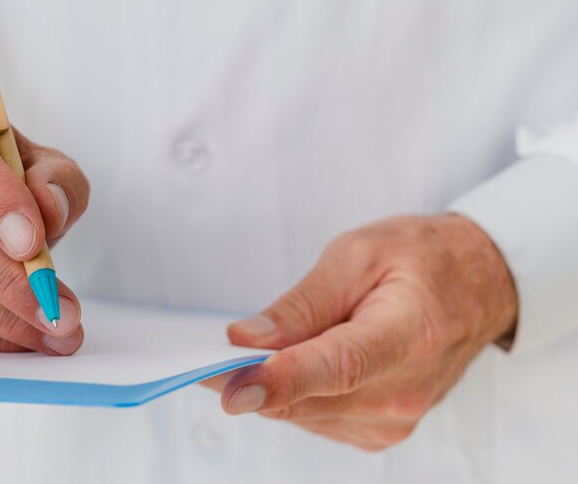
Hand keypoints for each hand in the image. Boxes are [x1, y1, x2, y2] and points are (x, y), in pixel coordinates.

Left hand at [209, 214, 516, 450]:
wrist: (478, 288)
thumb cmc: (423, 261)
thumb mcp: (357, 254)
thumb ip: (301, 303)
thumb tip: (247, 338)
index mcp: (408, 335)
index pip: (338, 367)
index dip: (281, 381)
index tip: (233, 389)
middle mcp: (404, 391)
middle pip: (307, 399)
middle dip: (249, 378)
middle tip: (206, 355)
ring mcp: (395, 419)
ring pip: (301, 413)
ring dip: (272, 383)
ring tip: (271, 343)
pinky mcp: (380, 431)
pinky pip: (314, 418)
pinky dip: (294, 392)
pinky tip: (303, 359)